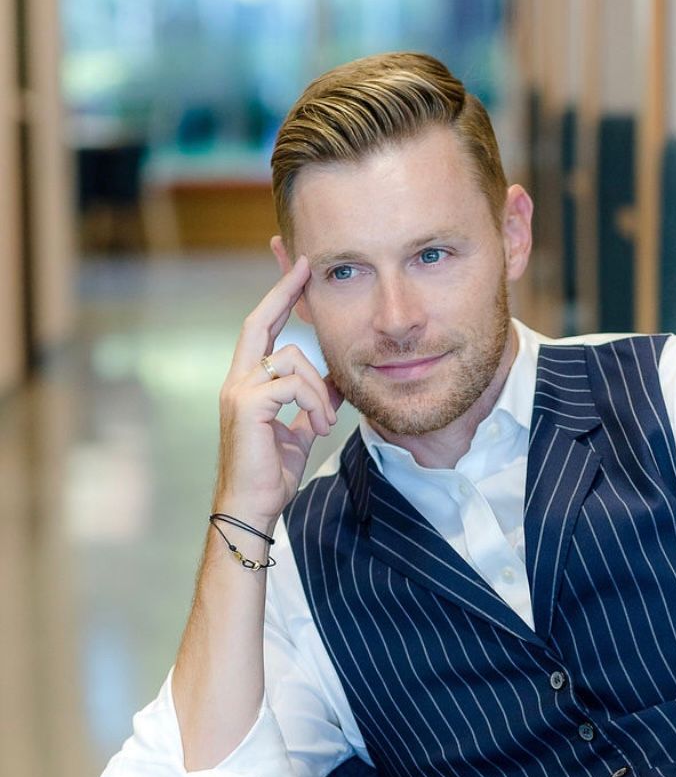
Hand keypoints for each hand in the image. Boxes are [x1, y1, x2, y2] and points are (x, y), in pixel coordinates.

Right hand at [212, 256, 341, 525]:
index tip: (298, 274)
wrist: (251, 506)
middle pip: (260, 322)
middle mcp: (237, 381)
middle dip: (284, 293)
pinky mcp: (248, 405)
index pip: (261, 331)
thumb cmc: (271, 474)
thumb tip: (336, 386)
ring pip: (291, 359)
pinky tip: (320, 428)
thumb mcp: (299, 433)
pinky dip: (315, 403)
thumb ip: (312, 405)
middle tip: (307, 270)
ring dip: (320, 390)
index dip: (278, 300)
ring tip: (325, 424)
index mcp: (248, 384)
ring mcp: (239, 391)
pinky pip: (293, 384)